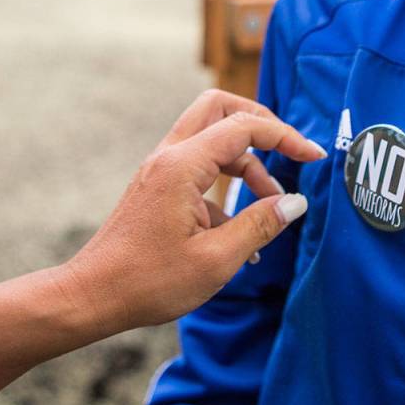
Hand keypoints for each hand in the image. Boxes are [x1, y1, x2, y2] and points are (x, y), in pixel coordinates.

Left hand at [61, 89, 325, 331]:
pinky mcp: (160, 186)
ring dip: (247, 161)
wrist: (90, 296)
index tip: (314, 156)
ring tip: (270, 204)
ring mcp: (162, 169)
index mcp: (183, 166)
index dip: (286, 137)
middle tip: (288, 150)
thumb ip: (260, 225)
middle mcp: (169, 156)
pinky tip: (241, 230)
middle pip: (221, 107)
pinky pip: (201, 167)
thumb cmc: (147, 282)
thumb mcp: (216, 260)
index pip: (245, 127)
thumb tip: (296, 203)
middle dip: (261, 123)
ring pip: (213, 137)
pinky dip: (228, 185)